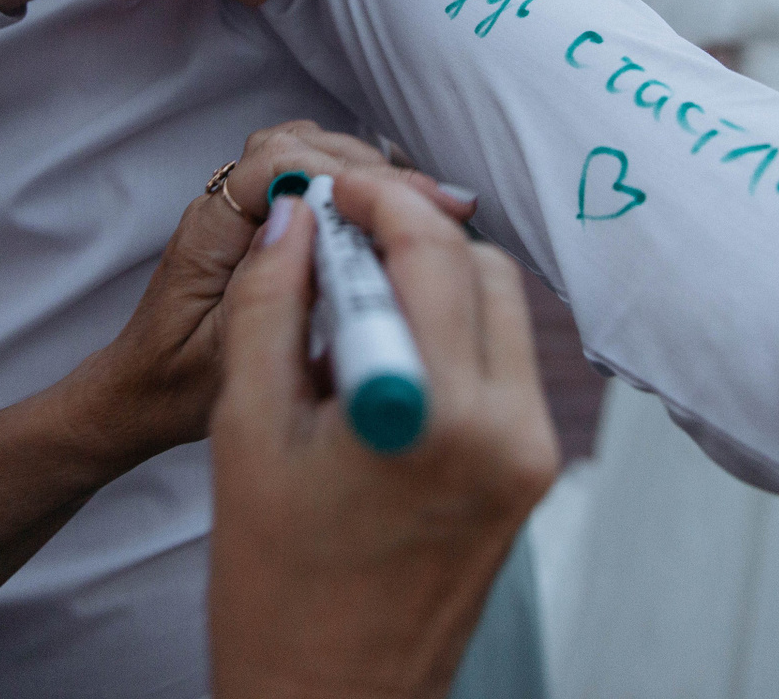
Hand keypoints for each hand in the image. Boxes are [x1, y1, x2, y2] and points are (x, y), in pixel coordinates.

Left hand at [64, 123, 478, 474]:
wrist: (141, 399)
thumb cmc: (177, 388)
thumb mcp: (229, 359)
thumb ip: (271, 298)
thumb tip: (333, 245)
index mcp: (211, 229)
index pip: (277, 164)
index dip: (345, 174)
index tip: (404, 203)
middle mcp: (225, 205)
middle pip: (301, 144)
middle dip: (373, 168)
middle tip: (439, 202)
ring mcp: (243, 209)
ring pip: (310, 153)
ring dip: (369, 172)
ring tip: (427, 204)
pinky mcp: (263, 223)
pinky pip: (311, 179)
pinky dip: (357, 187)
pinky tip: (396, 214)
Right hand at [210, 174, 558, 698]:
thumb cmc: (275, 587)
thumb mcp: (246, 430)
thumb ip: (273, 305)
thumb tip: (297, 218)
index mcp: (439, 413)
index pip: (431, 248)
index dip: (378, 200)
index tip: (332, 192)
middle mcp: (510, 428)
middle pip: (479, 266)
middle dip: (409, 234)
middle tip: (338, 239)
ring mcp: (532, 454)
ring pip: (500, 307)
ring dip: (434, 280)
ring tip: (354, 306)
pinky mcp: (532, 474)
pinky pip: (503, 363)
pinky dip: (452, 333)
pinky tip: (384, 359)